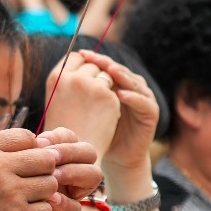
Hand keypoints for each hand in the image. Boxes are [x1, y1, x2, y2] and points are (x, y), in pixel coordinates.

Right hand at [0, 127, 101, 210]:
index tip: (20, 164)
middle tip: (29, 183)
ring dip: (41, 193)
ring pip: (49, 184)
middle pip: (45, 158)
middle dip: (42, 170)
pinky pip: (45, 209)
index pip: (26, 136)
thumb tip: (26, 143)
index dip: (29, 149)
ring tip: (23, 201)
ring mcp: (9, 192)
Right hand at [39, 51, 119, 158]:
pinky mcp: (108, 96)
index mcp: (55, 78)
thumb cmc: (64, 127)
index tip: (84, 79)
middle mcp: (72, 79)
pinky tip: (104, 115)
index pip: (75, 57)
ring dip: (105, 86)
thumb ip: (68, 78)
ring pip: (106, 74)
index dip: (82, 66)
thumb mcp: (57, 98)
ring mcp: (91, 86)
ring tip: (96, 106)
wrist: (74, 154)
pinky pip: (115, 88)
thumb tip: (84, 57)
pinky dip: (113, 99)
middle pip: (92, 64)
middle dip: (95, 76)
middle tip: (91, 97)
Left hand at [74, 50, 159, 181]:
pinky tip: (120, 95)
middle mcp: (131, 88)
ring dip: (121, 76)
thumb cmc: (99, 133)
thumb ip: (81, 94)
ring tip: (108, 71)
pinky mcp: (151, 113)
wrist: (116, 157)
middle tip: (92, 58)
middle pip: (120, 70)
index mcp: (116, 85)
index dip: (94, 60)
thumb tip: (59, 75)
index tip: (79, 53)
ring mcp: (143, 98)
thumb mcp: (87, 110)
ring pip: (133, 82)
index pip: (106, 66)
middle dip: (105, 63)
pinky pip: (143, 102)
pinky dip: (133, 97)